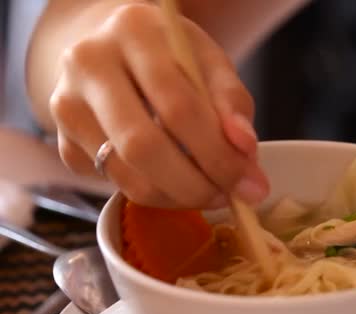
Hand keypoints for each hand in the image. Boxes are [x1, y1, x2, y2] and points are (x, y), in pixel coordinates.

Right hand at [49, 3, 267, 207]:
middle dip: (195, 185)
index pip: (178, 106)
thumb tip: (245, 150)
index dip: (217, 154)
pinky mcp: (63, 141)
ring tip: (209, 192)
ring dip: (176, 195)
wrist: (112, 49)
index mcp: (133, 31)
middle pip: (143, 145)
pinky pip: (112, 183)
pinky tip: (175, 181)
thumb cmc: (168, 54)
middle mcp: (89, 64)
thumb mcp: (208, 61)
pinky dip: (152, 193)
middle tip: (228, 197)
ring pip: (125, 173)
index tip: (249, 183)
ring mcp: (67, 104)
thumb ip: (232, 101)